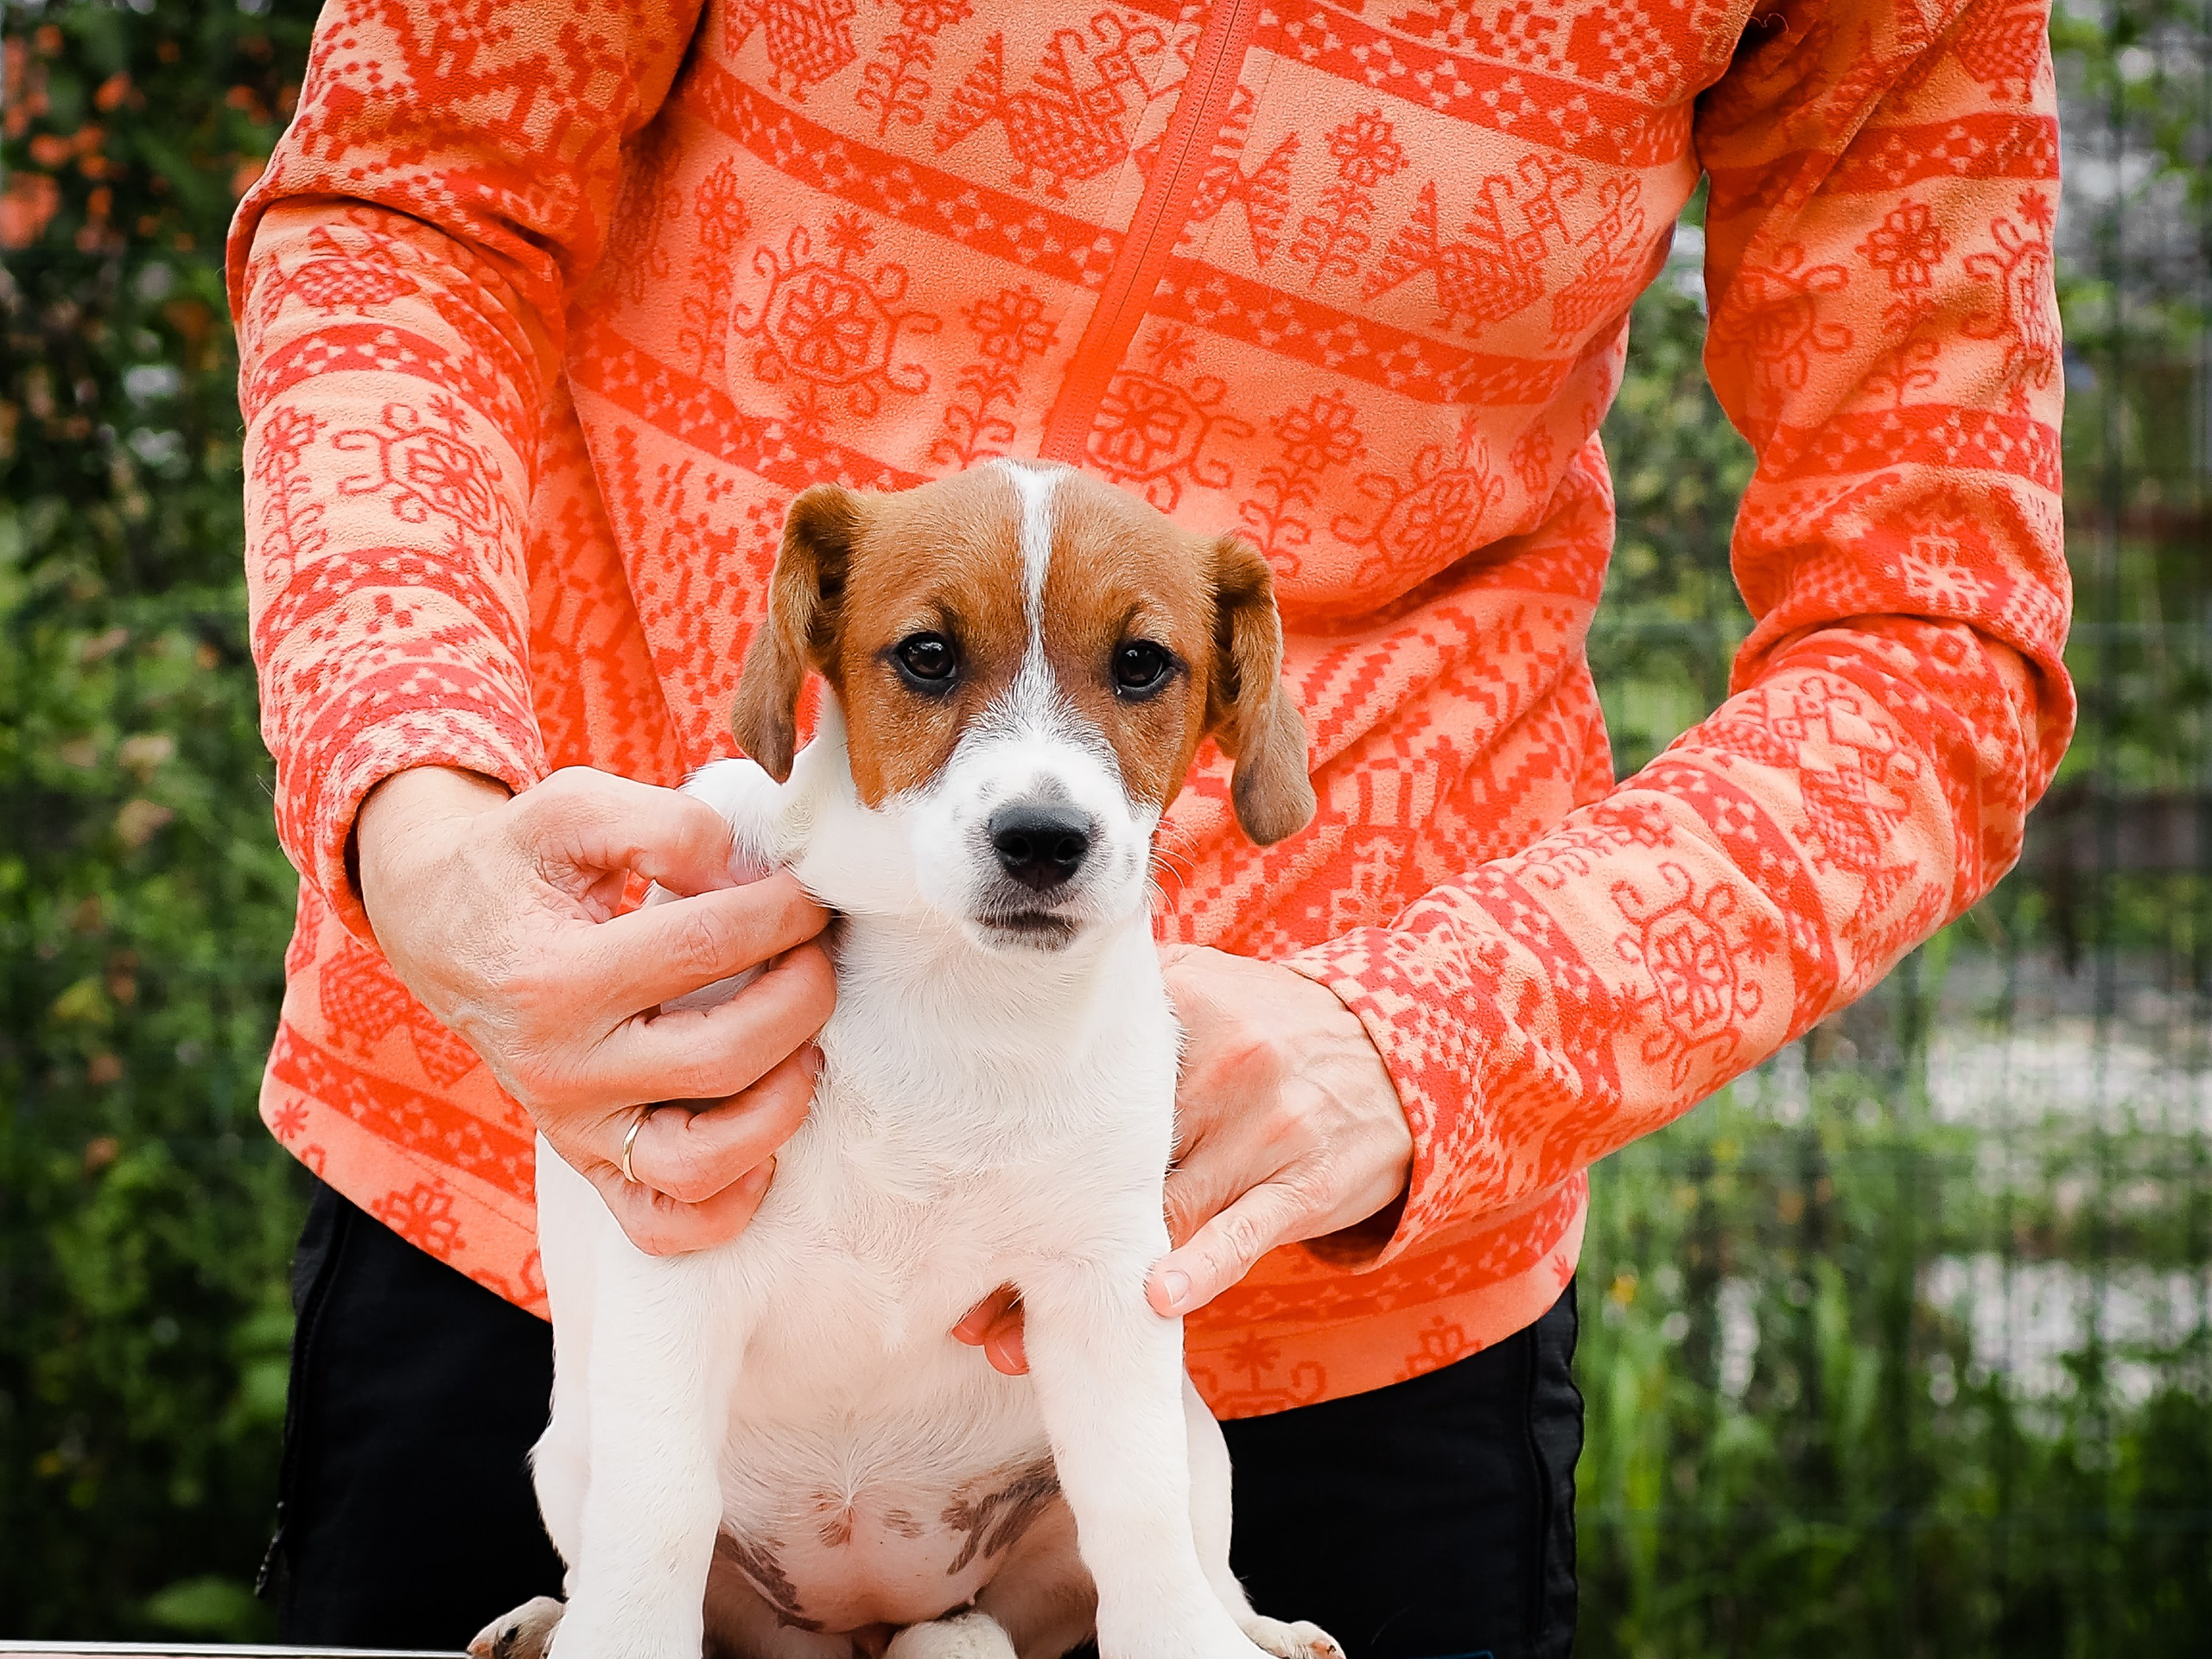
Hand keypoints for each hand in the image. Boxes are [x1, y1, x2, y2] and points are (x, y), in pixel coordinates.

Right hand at [355, 765, 835, 1255]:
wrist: (443, 925)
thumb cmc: (520, 863)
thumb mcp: (574, 809)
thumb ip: (666, 827)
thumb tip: (751, 878)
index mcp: (552, 979)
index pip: (706, 948)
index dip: (783, 912)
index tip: (810, 893)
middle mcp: (560, 1070)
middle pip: (723, 1058)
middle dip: (802, 996)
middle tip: (817, 954)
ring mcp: (574, 1128)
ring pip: (702, 1164)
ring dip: (782, 1104)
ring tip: (805, 1042)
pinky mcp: (588, 1163)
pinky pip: (667, 1224)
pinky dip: (731, 1198)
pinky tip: (764, 1132)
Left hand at [954, 944, 1410, 1373]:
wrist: (1401, 1046)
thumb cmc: (1273, 1025)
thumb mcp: (1207, 985)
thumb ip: (1123, 997)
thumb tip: (1006, 1008)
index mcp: (1185, 1006)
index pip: (1080, 1077)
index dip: (1006, 1143)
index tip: (943, 1197)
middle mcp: (1223, 1061)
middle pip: (1104, 1160)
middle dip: (1028, 1233)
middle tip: (958, 1299)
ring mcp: (1268, 1125)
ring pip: (1159, 1214)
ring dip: (1082, 1282)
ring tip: (1005, 1343)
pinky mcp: (1308, 1182)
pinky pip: (1243, 1233)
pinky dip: (1198, 1268)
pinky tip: (1151, 1301)